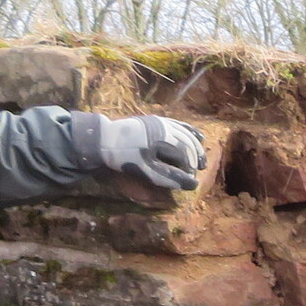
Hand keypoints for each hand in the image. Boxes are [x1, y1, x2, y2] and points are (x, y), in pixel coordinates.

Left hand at [78, 113, 206, 190]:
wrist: (104, 139)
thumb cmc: (125, 157)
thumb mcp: (147, 171)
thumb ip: (171, 177)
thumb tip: (193, 185)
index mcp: (165, 138)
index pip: (185, 155)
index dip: (190, 168)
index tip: (191, 179)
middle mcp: (166, 127)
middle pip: (188, 142)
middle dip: (196, 156)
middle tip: (202, 168)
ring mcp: (162, 122)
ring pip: (186, 132)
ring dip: (195, 144)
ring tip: (201, 156)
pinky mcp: (157, 120)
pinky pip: (178, 124)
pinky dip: (189, 130)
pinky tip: (198, 135)